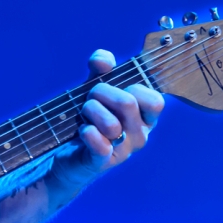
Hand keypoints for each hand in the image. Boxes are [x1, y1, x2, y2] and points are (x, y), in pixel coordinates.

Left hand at [51, 48, 163, 193]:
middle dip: (101, 91)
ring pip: (112, 124)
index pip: (155, 101)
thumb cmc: (88, 117)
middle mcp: (140, 135)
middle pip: (127, 103)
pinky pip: (100, 144)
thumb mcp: (94, 88)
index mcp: (145, 117)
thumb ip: (100, 69)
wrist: (67, 153)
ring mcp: (123, 151)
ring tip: (83, 115)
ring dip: (90, 111)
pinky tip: (82, 130)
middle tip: (89, 98)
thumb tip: (104, 60)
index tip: (115, 85)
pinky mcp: (102, 162)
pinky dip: (87, 132)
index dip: (133, 87)